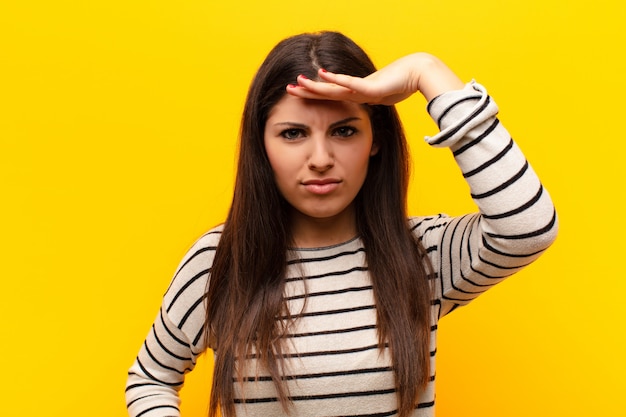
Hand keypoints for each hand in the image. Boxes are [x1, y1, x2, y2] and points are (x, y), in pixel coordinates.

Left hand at [287, 53, 464, 103]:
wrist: (417, 74)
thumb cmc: (401, 84)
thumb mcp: (381, 99)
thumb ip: (371, 102)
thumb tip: (365, 110)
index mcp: (354, 94)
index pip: (329, 96)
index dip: (313, 96)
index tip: (297, 94)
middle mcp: (354, 89)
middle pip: (325, 91)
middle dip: (306, 91)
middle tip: (288, 88)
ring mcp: (360, 86)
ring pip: (333, 87)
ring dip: (315, 85)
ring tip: (298, 82)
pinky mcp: (370, 86)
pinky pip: (350, 83)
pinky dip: (336, 79)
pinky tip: (322, 74)